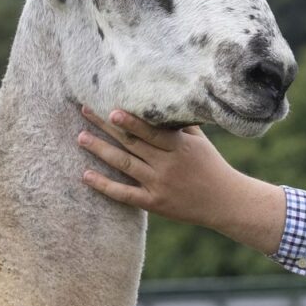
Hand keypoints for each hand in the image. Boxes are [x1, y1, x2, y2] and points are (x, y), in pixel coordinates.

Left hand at [77, 106, 243, 229]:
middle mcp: (167, 166)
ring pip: (124, 164)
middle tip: (86, 111)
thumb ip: (179, 125)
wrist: (225, 202)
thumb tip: (158, 102)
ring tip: (80, 137)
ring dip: (100, 150)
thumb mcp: (199, 142)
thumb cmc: (211, 166)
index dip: (131, 121)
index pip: (151, 132)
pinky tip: (85, 175)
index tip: (112, 109)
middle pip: (131, 143)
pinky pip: (124, 194)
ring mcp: (159, 185)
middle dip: (106, 127)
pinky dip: (103, 185)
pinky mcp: (153, 203)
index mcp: (180, 147)